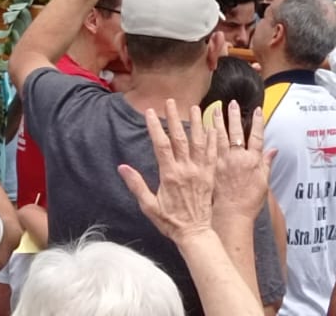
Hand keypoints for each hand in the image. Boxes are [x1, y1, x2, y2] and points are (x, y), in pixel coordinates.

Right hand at [119, 99, 215, 241]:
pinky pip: (213, 154)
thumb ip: (136, 185)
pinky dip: (213, 140)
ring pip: (199, 142)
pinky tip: (213, 127)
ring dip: (196, 123)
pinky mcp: (211, 176)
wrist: (195, 233)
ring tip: (194, 107)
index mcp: (170, 175)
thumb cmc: (170, 222)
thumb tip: (122, 167)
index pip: (161, 144)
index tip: (150, 112)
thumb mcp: (149, 206)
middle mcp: (186, 169)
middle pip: (180, 138)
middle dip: (174, 118)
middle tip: (171, 101)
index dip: (155, 126)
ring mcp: (200, 172)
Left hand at [210, 101, 271, 225]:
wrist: (232, 215)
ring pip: (219, 136)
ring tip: (215, 108)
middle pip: (236, 132)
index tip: (258, 110)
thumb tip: (274, 150)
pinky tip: (203, 126)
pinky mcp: (211, 167)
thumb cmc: (249, 202)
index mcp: (252, 161)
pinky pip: (208, 148)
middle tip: (232, 103)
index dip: (258, 123)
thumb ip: (266, 164)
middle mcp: (238, 158)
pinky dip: (206, 136)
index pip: (256, 137)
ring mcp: (223, 161)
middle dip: (234, 116)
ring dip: (217, 121)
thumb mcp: (263, 183)